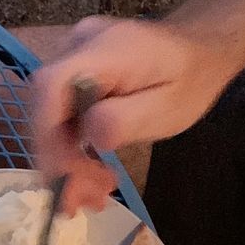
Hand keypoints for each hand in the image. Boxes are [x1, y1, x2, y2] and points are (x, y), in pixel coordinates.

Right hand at [30, 17, 231, 213]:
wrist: (200, 50)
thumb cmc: (190, 81)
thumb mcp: (168, 109)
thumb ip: (125, 121)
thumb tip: (88, 136)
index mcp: (104, 50)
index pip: (50, 87)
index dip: (47, 136)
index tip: (64, 176)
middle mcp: (77, 45)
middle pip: (43, 108)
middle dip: (58, 159)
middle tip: (84, 198)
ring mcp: (70, 56)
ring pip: (47, 116)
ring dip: (62, 160)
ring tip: (91, 191)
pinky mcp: (69, 71)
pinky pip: (57, 112)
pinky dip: (67, 146)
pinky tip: (86, 169)